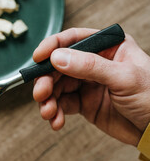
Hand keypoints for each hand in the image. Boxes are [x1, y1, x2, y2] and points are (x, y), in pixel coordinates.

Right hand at [33, 28, 149, 145]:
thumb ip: (89, 66)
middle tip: (41, 93)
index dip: (52, 46)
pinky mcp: (83, 102)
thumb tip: (57, 57)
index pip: (73, 39)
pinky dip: (55, 112)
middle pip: (58, 65)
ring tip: (48, 112)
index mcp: (107, 47)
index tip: (38, 58)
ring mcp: (87, 83)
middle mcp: (93, 63)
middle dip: (46, 80)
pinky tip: (56, 121)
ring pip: (56, 86)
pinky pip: (62, 104)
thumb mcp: (124, 78)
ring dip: (48, 100)